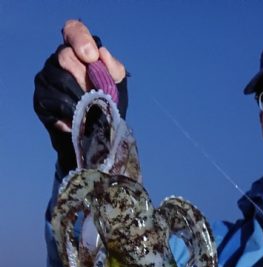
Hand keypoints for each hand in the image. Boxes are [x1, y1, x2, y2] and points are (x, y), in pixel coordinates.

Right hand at [33, 20, 127, 175]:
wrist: (94, 137)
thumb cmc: (106, 106)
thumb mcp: (117, 88)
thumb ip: (115, 71)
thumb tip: (103, 54)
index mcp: (77, 50)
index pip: (73, 29)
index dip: (80, 39)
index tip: (92, 57)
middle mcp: (58, 60)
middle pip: (66, 56)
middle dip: (85, 77)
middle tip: (97, 95)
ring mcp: (46, 78)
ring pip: (60, 79)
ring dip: (79, 97)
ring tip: (92, 111)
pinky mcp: (40, 99)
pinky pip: (53, 102)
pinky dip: (70, 113)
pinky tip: (78, 122)